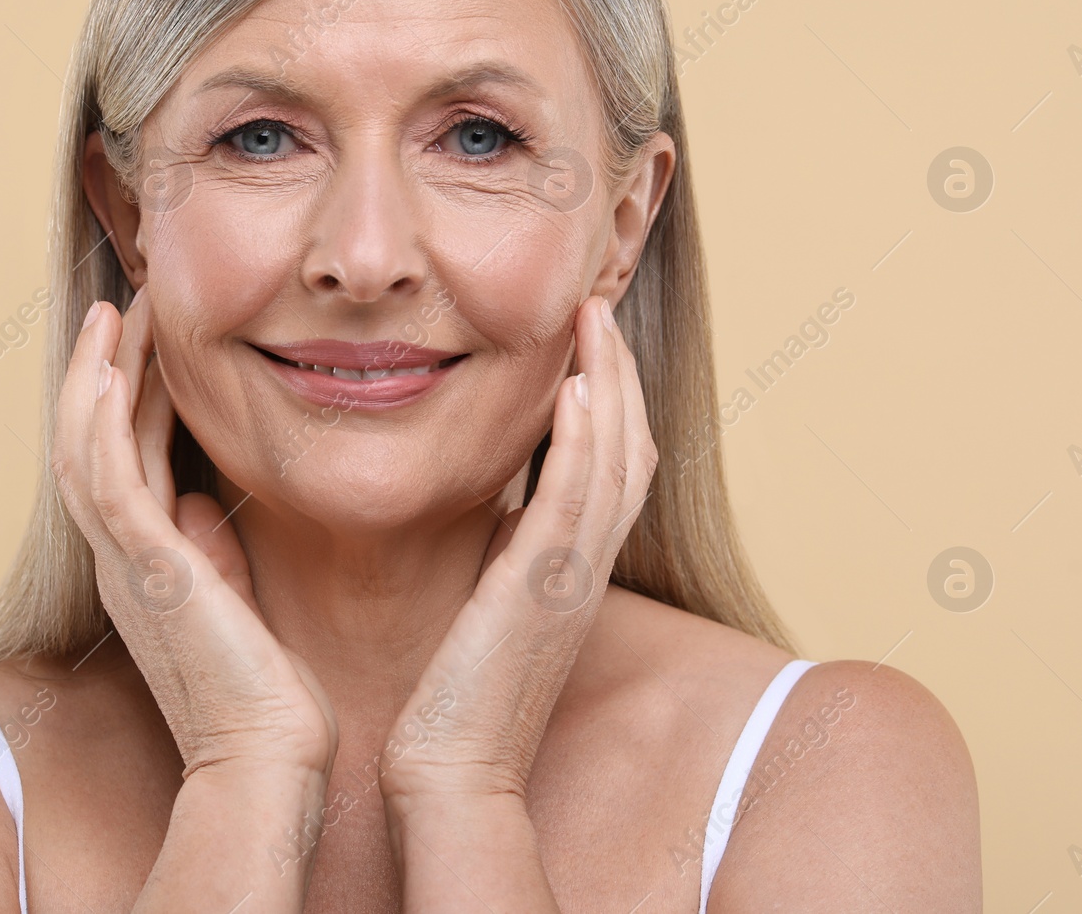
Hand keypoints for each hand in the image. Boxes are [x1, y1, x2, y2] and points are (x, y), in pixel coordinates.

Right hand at [49, 287, 338, 783]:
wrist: (268, 757)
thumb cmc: (265, 692)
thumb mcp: (233, 600)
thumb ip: (211, 550)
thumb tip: (202, 502)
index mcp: (144, 565)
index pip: (124, 459)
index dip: (132, 395)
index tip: (153, 338)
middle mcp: (122, 559)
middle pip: (91, 441)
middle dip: (105, 367)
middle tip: (128, 303)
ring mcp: (126, 564)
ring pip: (84, 448)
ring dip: (96, 375)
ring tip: (116, 312)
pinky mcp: (146, 570)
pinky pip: (107, 479)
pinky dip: (103, 420)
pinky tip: (114, 368)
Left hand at [378, 294, 655, 804]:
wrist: (452, 774)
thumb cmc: (453, 700)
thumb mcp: (492, 609)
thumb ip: (505, 555)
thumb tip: (493, 507)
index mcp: (574, 573)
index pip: (611, 470)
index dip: (611, 401)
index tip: (585, 344)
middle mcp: (586, 570)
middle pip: (630, 450)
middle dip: (619, 373)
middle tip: (596, 308)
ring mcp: (571, 580)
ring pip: (615, 461)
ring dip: (609, 383)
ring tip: (591, 318)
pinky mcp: (540, 591)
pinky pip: (575, 500)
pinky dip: (583, 438)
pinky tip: (575, 386)